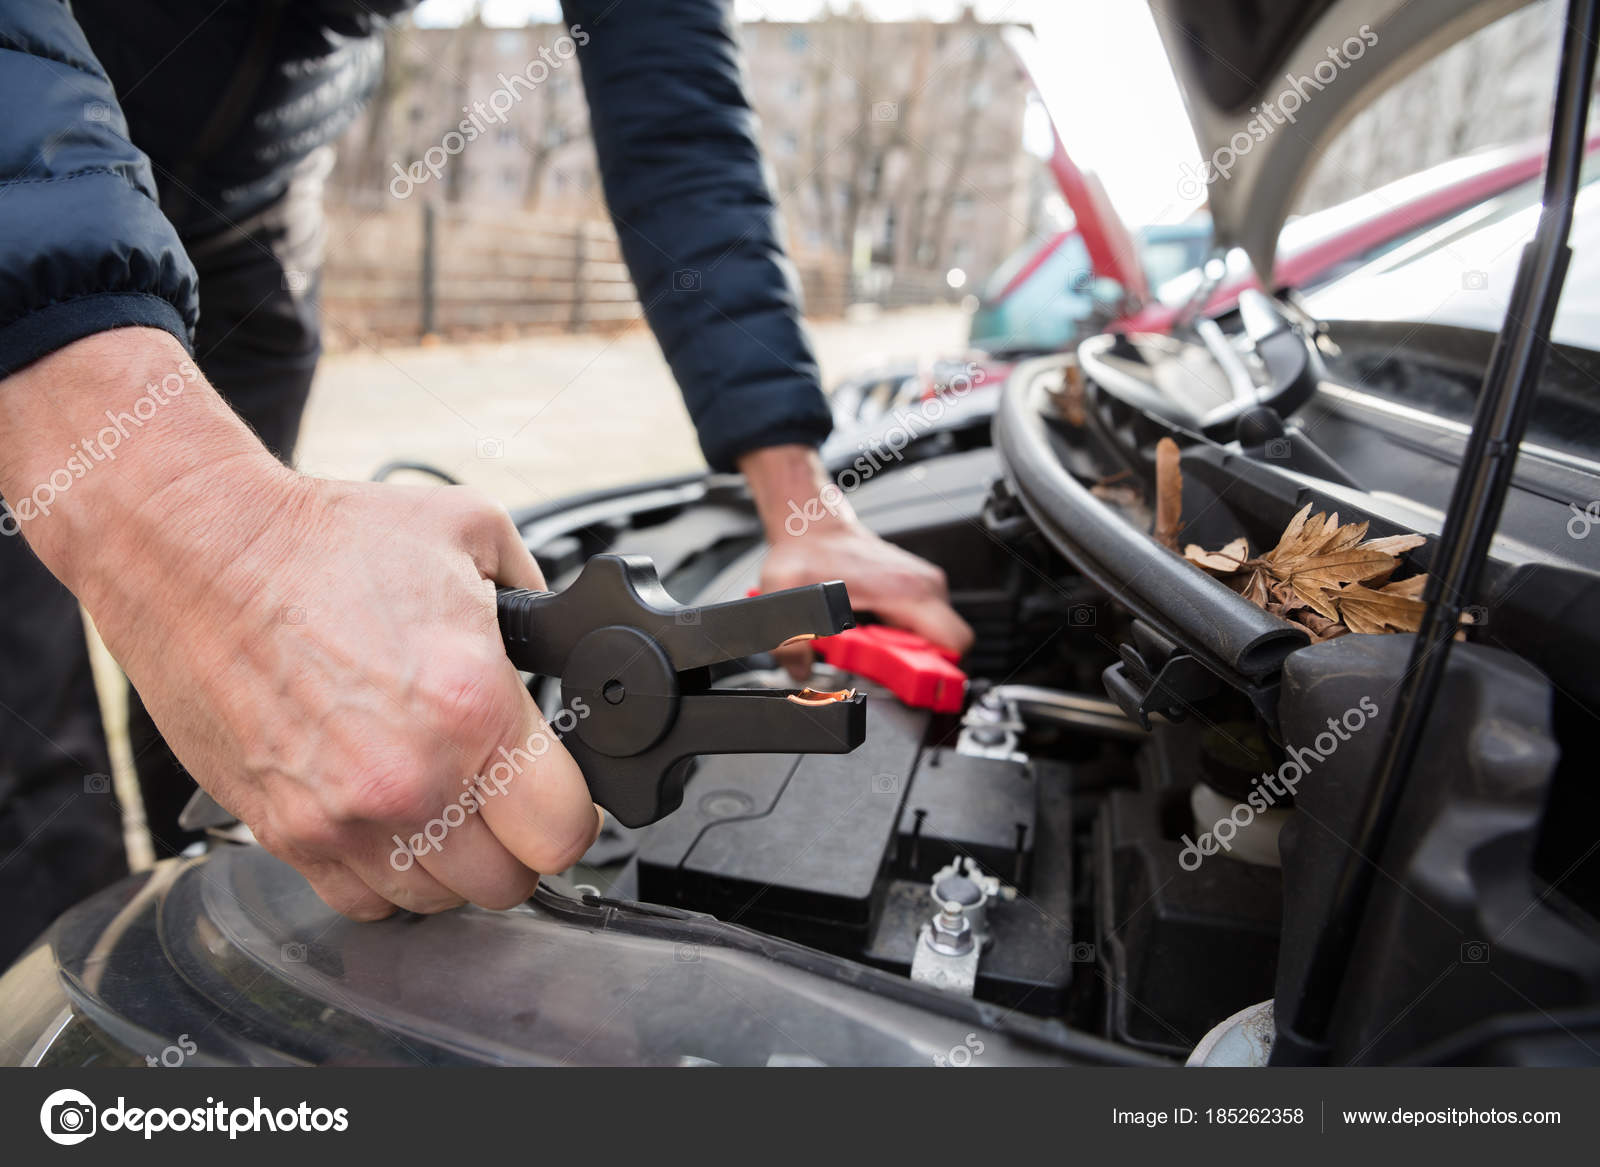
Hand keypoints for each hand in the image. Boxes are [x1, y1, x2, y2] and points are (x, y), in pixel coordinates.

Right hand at [0, 329, 601, 919]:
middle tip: (502, 795)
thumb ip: (538, 601)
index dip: (572, 812)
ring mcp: (344, 817)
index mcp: (473, 707)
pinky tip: (386, 817)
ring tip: (441, 799)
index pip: (565, 831)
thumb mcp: (472, 534)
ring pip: (438, 900)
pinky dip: (383, 873)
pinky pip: (361, 902)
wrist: (200, 554)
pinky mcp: (286, 834)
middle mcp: (412, 778)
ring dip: (451, 862)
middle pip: (508, 882)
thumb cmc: (324, 543)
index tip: (558, 791)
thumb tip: (567, 640)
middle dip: (517, 842)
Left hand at [739, 444, 972, 666]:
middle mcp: (925, 587)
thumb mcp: (786, 594)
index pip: (956, 642)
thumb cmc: (809, 551)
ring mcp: (925, 588)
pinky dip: (904, 642)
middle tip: (881, 669)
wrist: (813, 526)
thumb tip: (799, 669)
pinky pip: (926, 629)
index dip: (938, 673)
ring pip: (938, 640)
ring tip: (871, 652)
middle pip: (950, 648)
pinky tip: (873, 639)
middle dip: (920, 670)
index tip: (910, 684)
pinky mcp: (918, 592)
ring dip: (909, 656)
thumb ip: (788, 638)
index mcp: (907, 590)